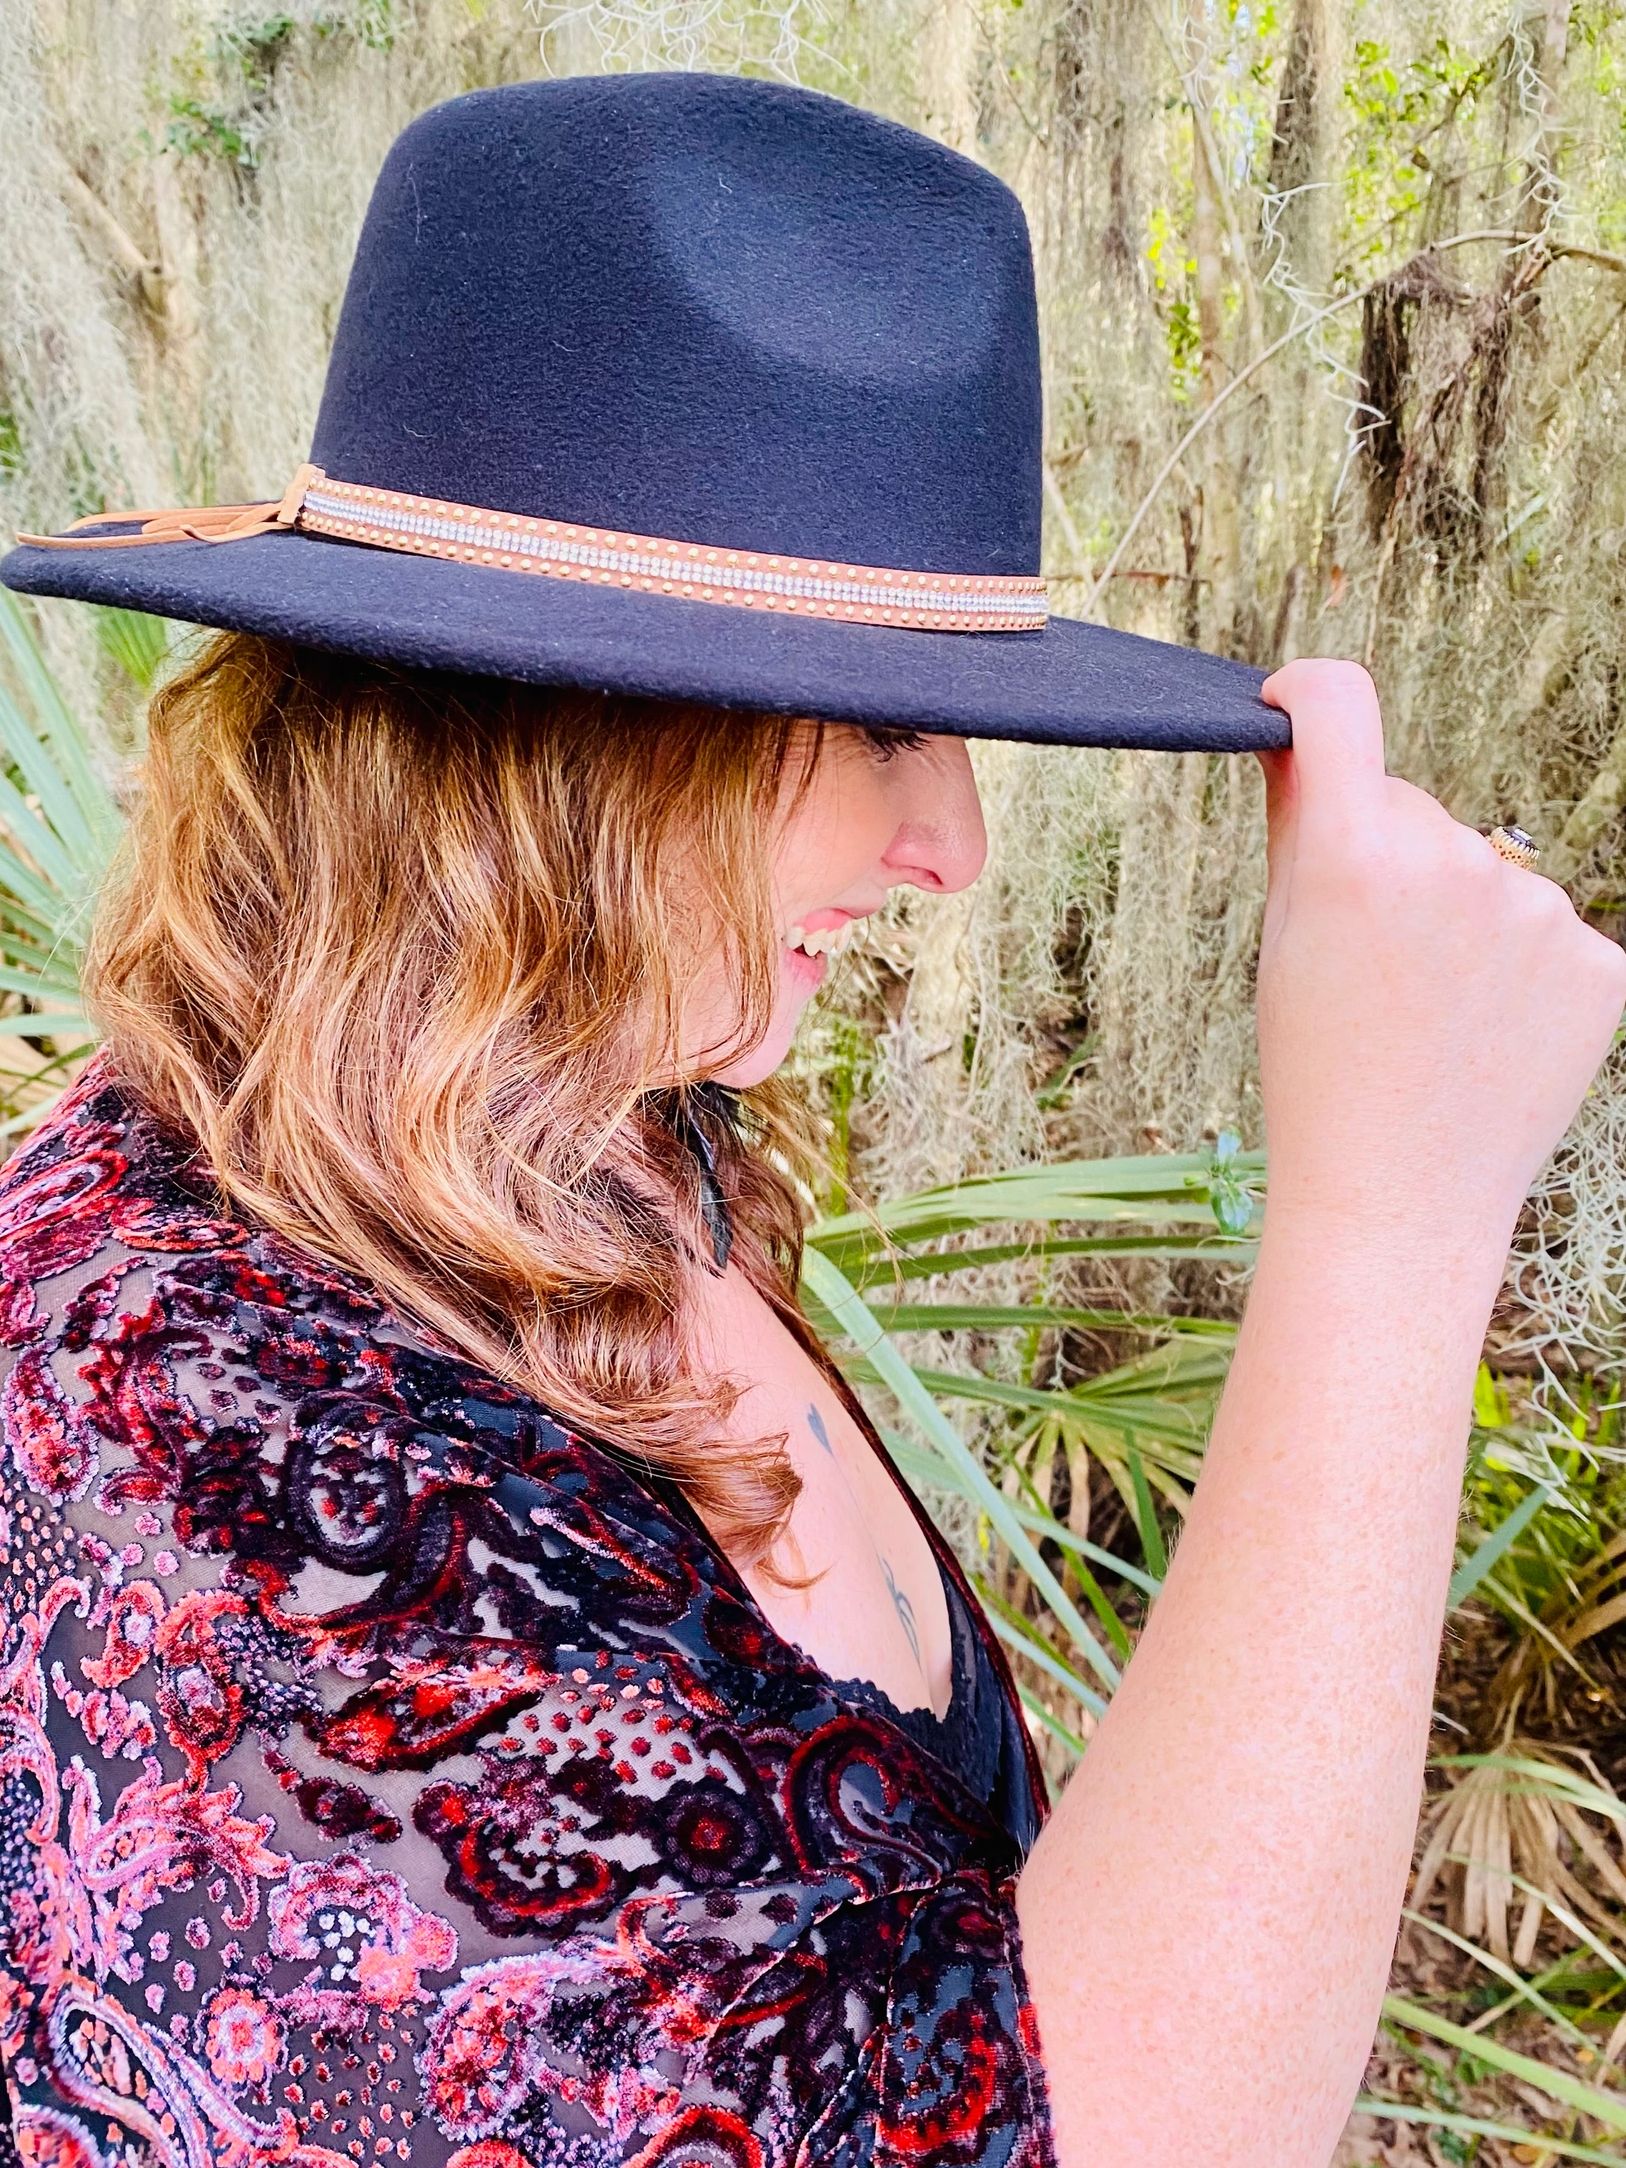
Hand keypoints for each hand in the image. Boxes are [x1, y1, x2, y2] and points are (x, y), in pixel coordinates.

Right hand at [1253, 659, 1625, 1242]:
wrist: (1397, 1202)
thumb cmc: (1318, 1076)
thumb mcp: (1282, 944)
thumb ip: (1295, 823)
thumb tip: (1294, 739)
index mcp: (1354, 856)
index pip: (1338, 704)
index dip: (1306, 693)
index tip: (1294, 708)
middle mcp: (1456, 865)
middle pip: (1414, 810)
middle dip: (1385, 859)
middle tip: (1366, 966)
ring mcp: (1541, 914)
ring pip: (1484, 874)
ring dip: (1457, 920)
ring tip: (1430, 1016)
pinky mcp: (1601, 964)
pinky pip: (1544, 934)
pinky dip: (1516, 972)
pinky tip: (1485, 1035)